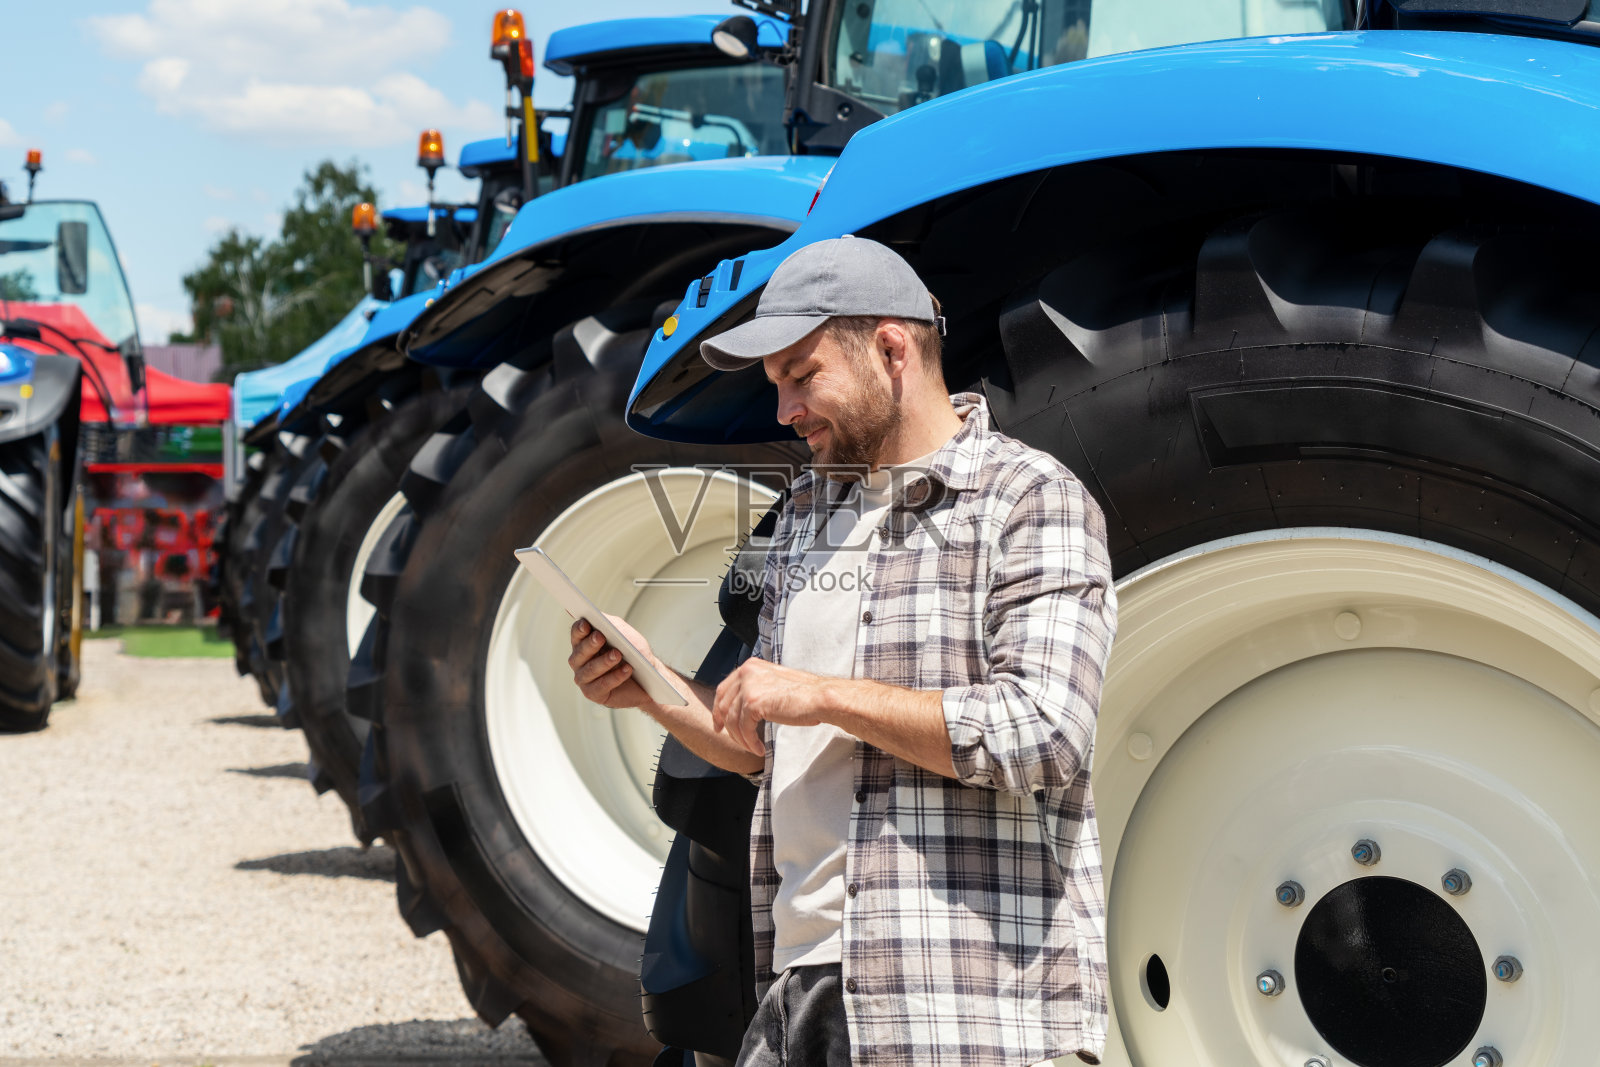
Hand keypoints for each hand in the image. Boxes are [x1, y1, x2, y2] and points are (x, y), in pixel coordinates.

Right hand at [568, 615, 658, 709]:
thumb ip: (610, 623)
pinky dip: (615, 677)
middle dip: (590, 644)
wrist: (649, 678)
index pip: (576, 634)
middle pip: (580, 652)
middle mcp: (579, 662)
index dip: (579, 629)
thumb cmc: (634, 653)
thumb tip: (597, 615)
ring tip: (618, 654)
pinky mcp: (594, 694)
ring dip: (604, 661)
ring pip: (590, 670)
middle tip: (601, 637)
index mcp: (584, 644)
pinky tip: (626, 669)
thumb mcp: (624, 634)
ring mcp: (585, 679)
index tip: (586, 624)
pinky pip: (602, 685)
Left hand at [711, 658, 828, 756]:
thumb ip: (757, 688)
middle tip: (730, 738)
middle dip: (725, 725)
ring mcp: (748, 687)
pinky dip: (749, 742)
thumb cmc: (803, 694)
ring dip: (741, 738)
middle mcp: (747, 673)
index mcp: (751, 666)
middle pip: (724, 704)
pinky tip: (758, 749)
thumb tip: (743, 705)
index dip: (718, 709)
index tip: (719, 724)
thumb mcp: (773, 683)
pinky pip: (743, 729)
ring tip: (752, 747)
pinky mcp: (753, 703)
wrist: (818, 698)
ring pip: (732, 720)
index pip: (724, 688)